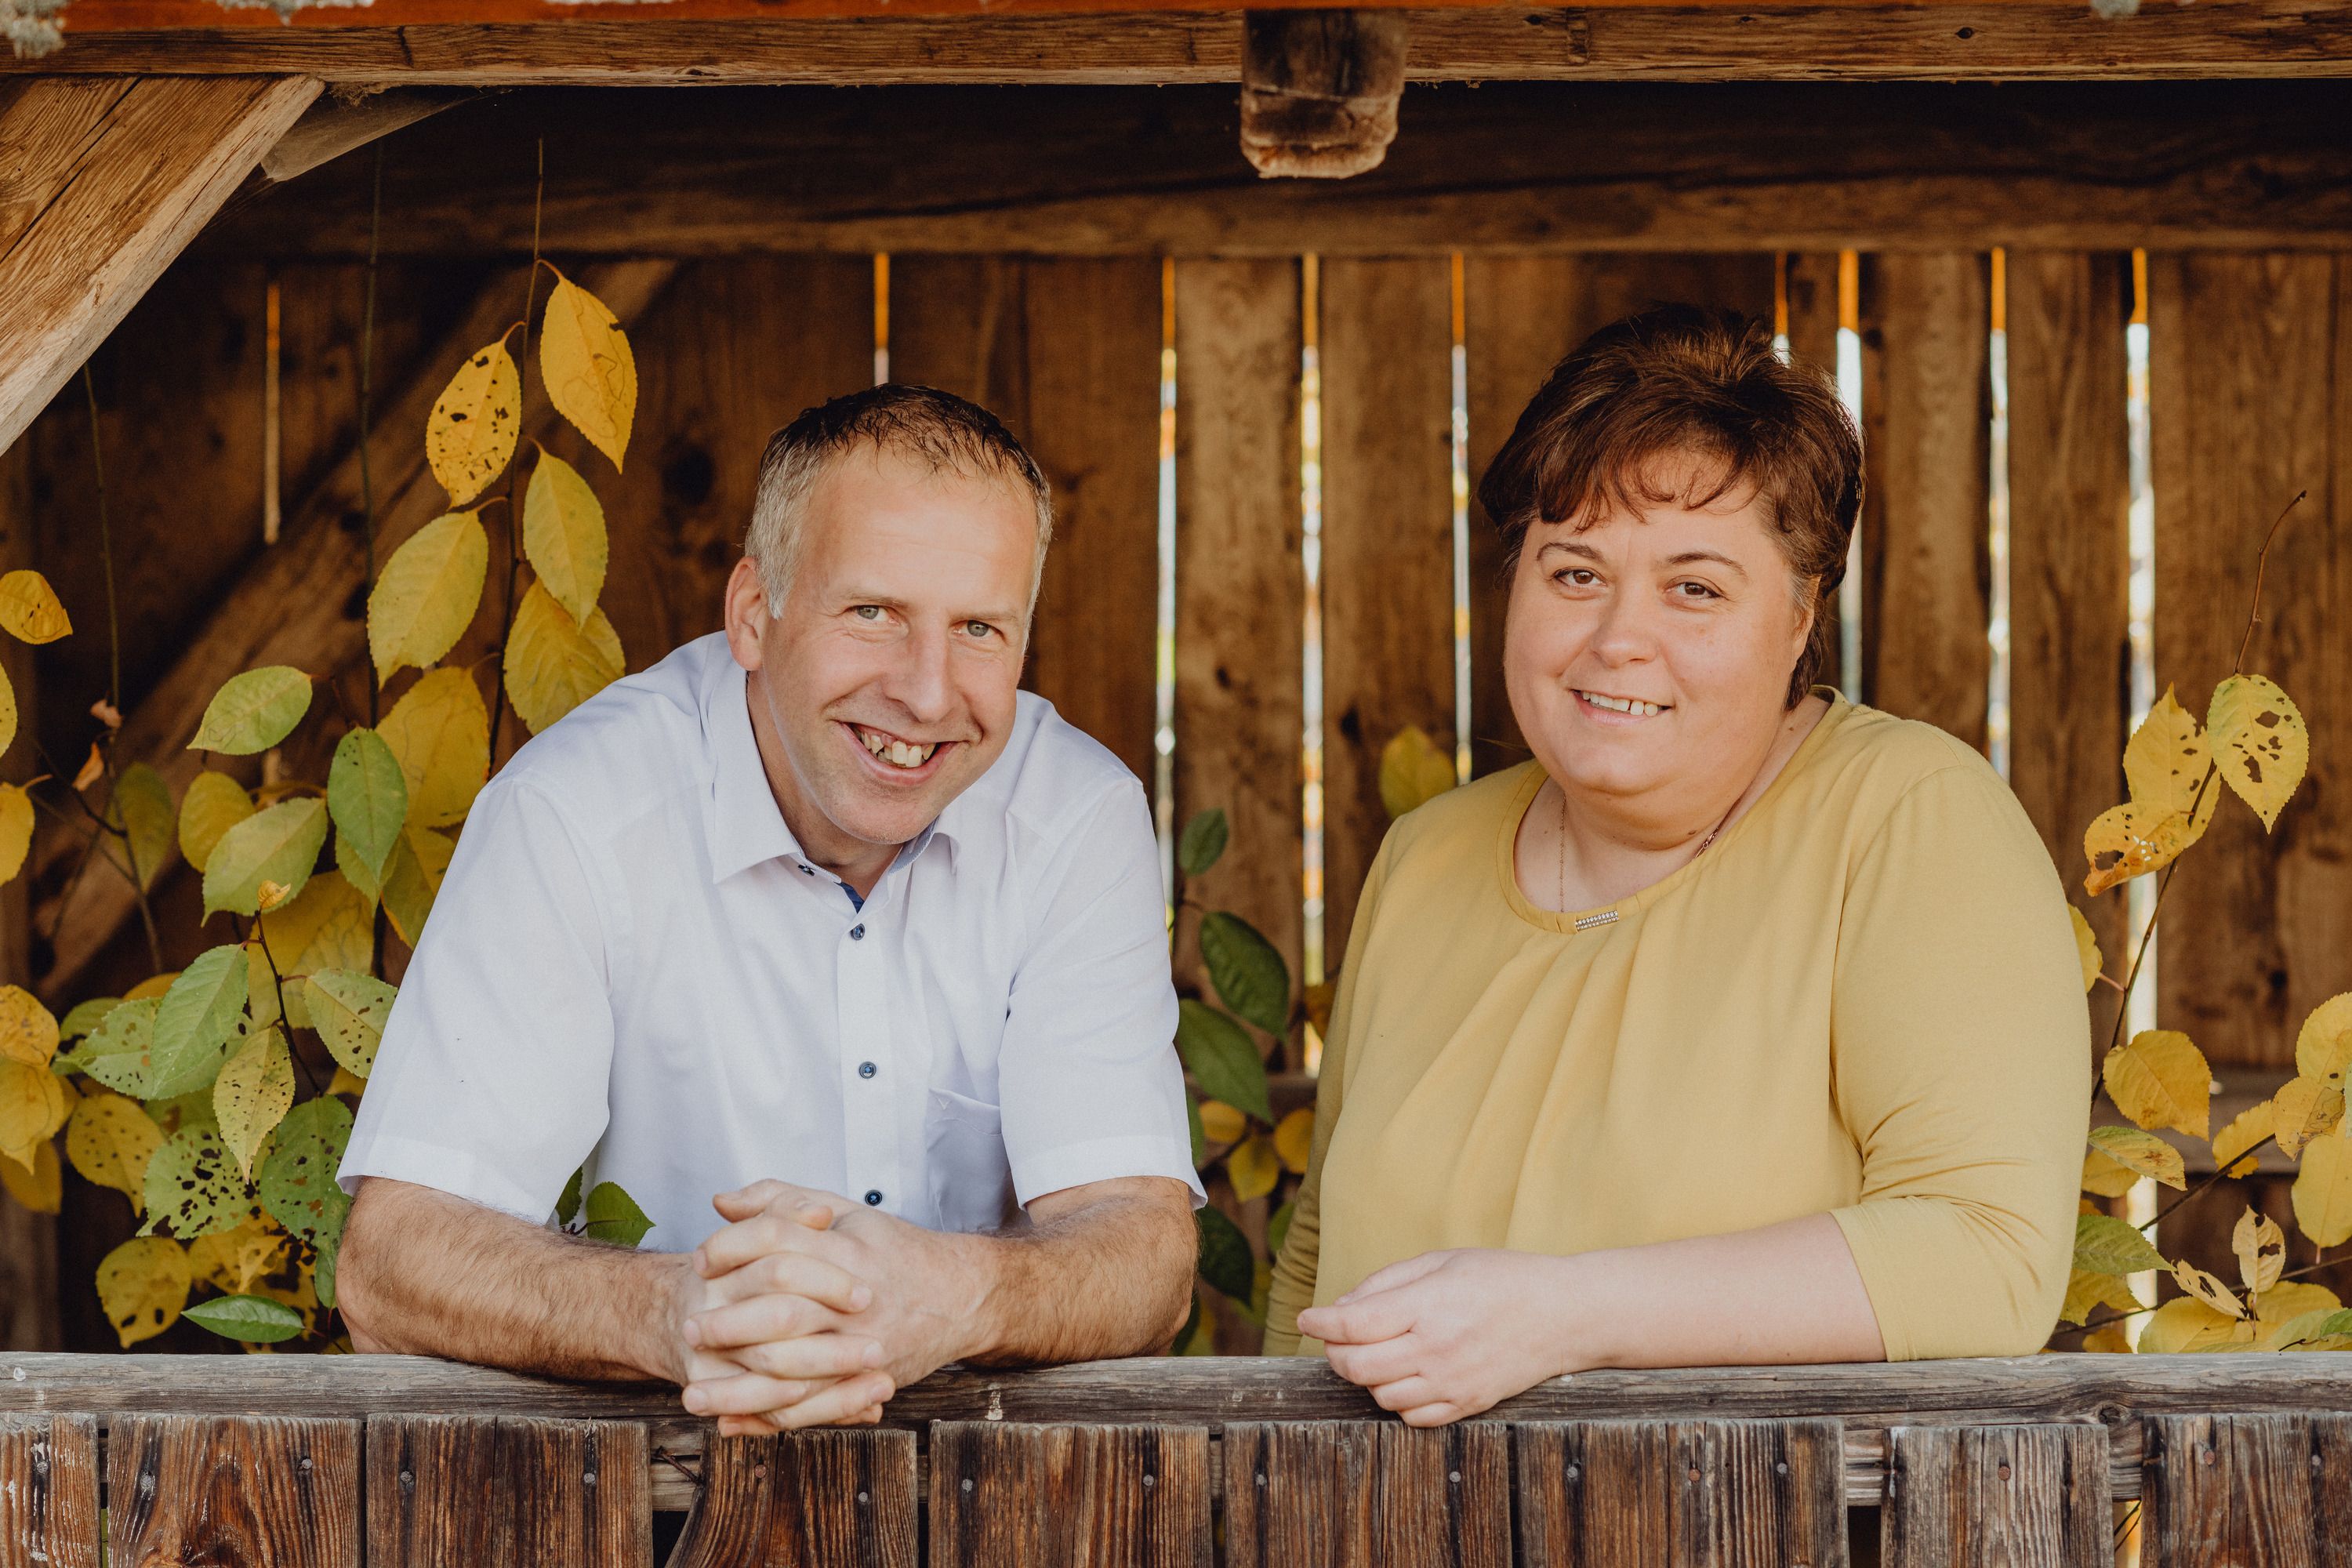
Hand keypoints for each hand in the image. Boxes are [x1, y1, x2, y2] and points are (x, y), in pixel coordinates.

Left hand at [684, 1179, 986, 1428]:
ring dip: (737, 1387)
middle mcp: (857, 1297)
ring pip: (793, 1369)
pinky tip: (732, 1422)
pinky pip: (812, 1407)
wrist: (961, 1295)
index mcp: (849, 1248)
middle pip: (782, 1309)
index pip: (779, 1240)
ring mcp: (864, 1343)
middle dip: (728, 1323)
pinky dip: (767, 1419)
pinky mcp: (868, 1380)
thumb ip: (782, 1201)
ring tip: (694, 1391)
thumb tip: (721, 1203)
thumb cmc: (893, 1250)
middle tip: (689, 1328)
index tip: (700, 1260)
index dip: (732, 1248)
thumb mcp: (845, 1212)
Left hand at [1295, 1249, 1580, 1425]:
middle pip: (1356, 1366)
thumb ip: (1386, 1283)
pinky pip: (1411, 1417)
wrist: (1562, 1315)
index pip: (1352, 1324)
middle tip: (1336, 1337)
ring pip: (1380, 1395)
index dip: (1319, 1323)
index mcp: (1428, 1306)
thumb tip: (1341, 1308)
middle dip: (1334, 1352)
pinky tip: (1403, 1375)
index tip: (1307, 1319)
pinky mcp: (1466, 1405)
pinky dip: (1396, 1400)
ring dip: (1366, 1376)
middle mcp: (1436, 1350)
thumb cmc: (1501, 1278)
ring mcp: (1452, 1383)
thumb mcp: (1441, 1261)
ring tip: (1375, 1352)